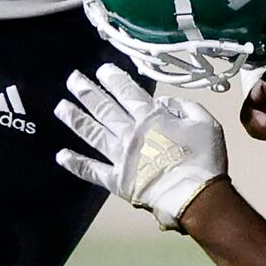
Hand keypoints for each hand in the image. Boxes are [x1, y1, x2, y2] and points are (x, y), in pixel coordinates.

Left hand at [55, 64, 227, 230]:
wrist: (196, 195)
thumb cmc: (204, 158)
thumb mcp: (205, 121)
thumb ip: (184, 106)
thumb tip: (165, 102)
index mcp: (151, 118)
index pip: (127, 92)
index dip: (114, 78)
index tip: (101, 69)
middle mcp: (130, 133)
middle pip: (104, 108)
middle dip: (87, 91)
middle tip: (73, 79)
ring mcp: (120, 157)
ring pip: (93, 133)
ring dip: (76, 119)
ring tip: (61, 107)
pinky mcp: (117, 180)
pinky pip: (92, 170)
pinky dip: (76, 163)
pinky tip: (61, 156)